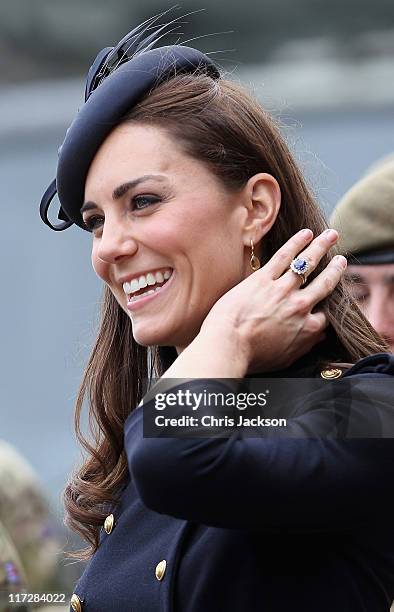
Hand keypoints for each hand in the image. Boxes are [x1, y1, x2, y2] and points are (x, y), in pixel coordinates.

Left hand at [199, 228, 346, 373]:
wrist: (228, 344)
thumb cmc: (252, 356)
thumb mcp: (285, 359)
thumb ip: (304, 347)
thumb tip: (318, 338)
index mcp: (307, 328)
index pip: (325, 316)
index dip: (328, 308)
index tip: (328, 300)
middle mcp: (300, 306)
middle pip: (325, 283)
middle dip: (335, 270)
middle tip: (341, 260)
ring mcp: (283, 290)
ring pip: (308, 263)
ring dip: (322, 247)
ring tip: (332, 236)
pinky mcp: (264, 278)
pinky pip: (284, 256)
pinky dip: (297, 243)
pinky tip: (306, 234)